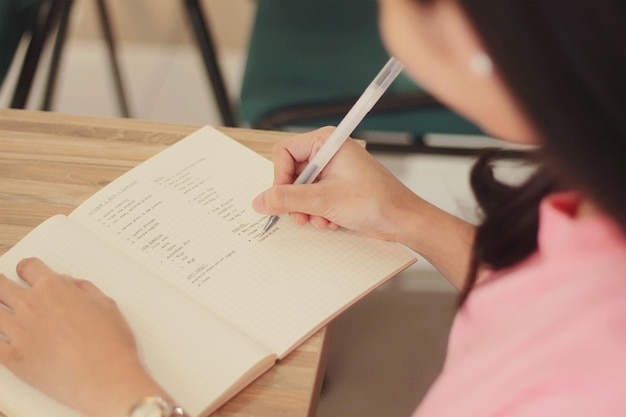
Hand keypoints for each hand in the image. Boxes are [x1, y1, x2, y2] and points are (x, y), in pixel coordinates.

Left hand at [0, 258, 170, 416]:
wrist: (105, 378)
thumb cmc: (110, 344)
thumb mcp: (106, 304)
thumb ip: (84, 289)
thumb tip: (71, 285)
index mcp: (54, 288)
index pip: (28, 267)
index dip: (28, 269)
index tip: (27, 273)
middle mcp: (32, 306)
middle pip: (1, 285)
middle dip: (4, 284)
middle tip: (6, 289)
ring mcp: (18, 331)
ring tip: (6, 314)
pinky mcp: (12, 357)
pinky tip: (2, 337)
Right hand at [253, 127, 428, 242]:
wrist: (403, 220)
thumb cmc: (376, 201)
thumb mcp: (324, 201)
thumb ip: (288, 199)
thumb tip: (260, 201)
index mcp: (327, 142)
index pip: (284, 152)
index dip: (280, 178)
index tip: (283, 199)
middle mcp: (328, 153)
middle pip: (290, 173)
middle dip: (295, 199)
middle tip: (301, 216)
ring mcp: (333, 171)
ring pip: (301, 189)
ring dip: (307, 209)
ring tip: (320, 220)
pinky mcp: (337, 187)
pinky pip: (313, 198)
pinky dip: (317, 212)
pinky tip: (330, 221)